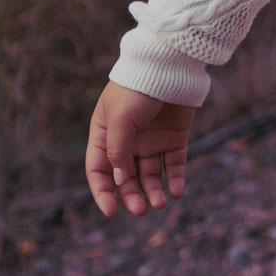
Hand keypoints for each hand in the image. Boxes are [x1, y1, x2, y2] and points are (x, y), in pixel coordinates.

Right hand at [86, 82, 198, 218]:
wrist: (171, 64)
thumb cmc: (138, 88)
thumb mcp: (121, 119)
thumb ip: (118, 150)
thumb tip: (119, 179)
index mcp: (105, 134)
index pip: (99, 170)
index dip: (103, 192)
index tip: (112, 211)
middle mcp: (127, 141)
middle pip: (125, 177)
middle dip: (132, 195)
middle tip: (142, 209)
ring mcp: (152, 140)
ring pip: (150, 175)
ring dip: (153, 191)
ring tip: (160, 203)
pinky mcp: (174, 138)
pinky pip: (173, 165)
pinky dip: (174, 180)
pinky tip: (176, 192)